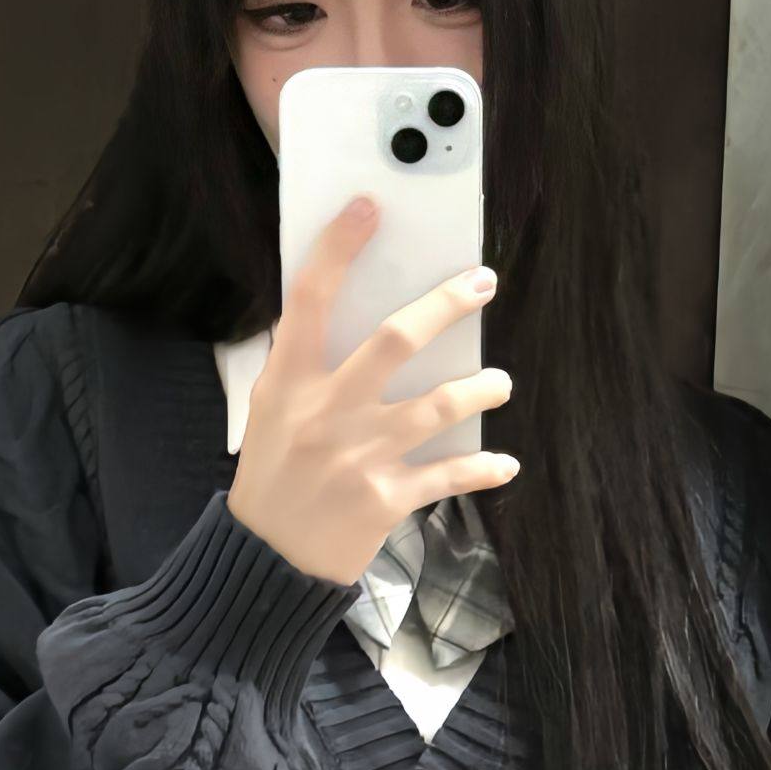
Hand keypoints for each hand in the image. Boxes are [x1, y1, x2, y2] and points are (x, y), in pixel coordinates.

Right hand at [226, 194, 517, 585]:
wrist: (265, 561)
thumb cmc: (273, 476)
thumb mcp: (272, 412)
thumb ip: (307, 368)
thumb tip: (360, 319)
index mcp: (289, 383)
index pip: (311, 300)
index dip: (338, 249)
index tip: (368, 208)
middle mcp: (325, 412)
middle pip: (395, 341)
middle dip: (446, 305)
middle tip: (482, 282)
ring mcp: (357, 456)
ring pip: (436, 405)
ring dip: (480, 389)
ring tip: (499, 381)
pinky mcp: (384, 500)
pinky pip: (448, 476)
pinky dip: (482, 469)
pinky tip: (505, 463)